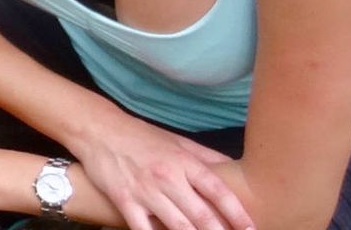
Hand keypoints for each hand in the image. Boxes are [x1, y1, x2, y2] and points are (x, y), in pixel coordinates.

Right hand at [60, 108, 253, 229]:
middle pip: (201, 214)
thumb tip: (236, 169)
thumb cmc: (142, 136)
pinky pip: (143, 229)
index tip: (251, 229)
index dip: (237, 213)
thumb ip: (207, 158)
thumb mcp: (178, 141)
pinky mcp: (125, 201)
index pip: (218, 191)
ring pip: (177, 226)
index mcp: (185, 162)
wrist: (99, 129)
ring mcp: (146, 191)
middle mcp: (168, 177)